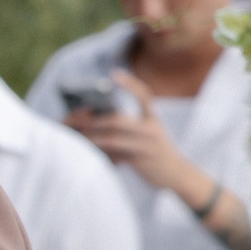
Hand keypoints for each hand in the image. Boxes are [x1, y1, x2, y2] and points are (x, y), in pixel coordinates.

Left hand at [64, 70, 206, 202]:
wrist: (178, 175)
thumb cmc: (155, 151)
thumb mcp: (150, 134)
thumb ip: (130, 127)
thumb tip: (93, 123)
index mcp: (152, 119)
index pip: (144, 95)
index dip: (130, 84)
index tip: (114, 74)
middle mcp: (151, 130)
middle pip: (116, 120)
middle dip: (91, 120)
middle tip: (72, 120)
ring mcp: (146, 146)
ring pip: (112, 139)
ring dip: (90, 138)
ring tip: (74, 138)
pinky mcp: (141, 162)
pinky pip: (115, 156)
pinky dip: (100, 155)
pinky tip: (87, 154)